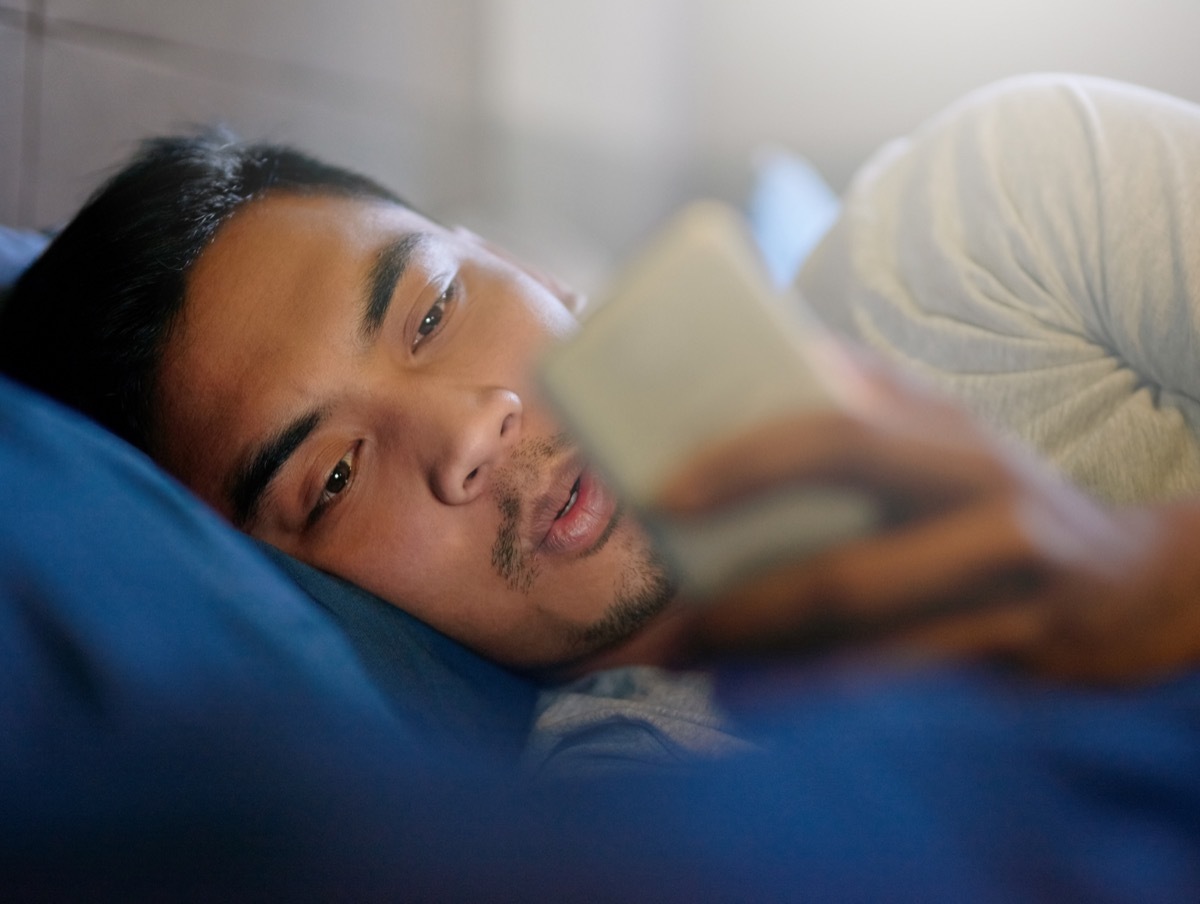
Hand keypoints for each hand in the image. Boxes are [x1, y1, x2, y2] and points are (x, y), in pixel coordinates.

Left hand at [654, 349, 1199, 683]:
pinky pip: (900, 676)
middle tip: (670, 624)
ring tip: (695, 664)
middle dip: (742, 601)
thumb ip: (865, 410)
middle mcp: (980, 491)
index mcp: (945, 428)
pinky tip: (751, 698)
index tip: (664, 494)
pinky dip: (816, 691)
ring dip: (766, 651)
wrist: (1135, 580)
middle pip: (843, 562)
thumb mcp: (944, 444)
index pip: (832, 430)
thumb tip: (750, 389)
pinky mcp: (1021, 646)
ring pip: (863, 624)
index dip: (744, 461)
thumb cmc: (999, 503)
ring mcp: (1008, 574)